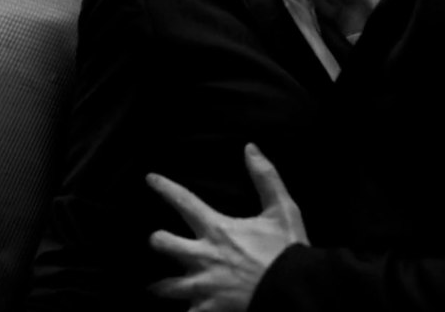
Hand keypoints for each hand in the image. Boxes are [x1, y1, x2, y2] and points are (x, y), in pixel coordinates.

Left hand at [147, 143, 308, 311]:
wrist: (294, 291)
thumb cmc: (288, 251)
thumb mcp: (282, 209)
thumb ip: (265, 177)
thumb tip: (250, 149)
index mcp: (218, 230)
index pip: (184, 201)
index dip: (165, 187)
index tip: (149, 178)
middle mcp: (204, 257)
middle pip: (163, 244)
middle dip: (157, 242)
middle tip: (157, 241)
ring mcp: (204, 286)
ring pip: (167, 287)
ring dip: (161, 286)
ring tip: (155, 287)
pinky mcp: (210, 309)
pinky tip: (183, 310)